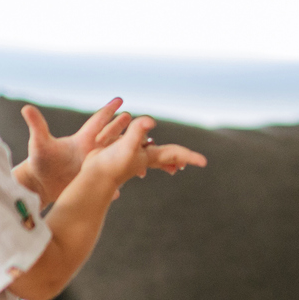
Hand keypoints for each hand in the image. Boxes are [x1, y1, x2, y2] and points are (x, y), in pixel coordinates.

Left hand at [17, 100, 134, 204]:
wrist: (39, 184)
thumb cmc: (38, 162)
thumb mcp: (39, 143)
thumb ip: (37, 126)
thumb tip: (26, 108)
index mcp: (81, 140)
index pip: (98, 121)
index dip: (108, 110)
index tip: (120, 99)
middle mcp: (88, 150)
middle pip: (109, 135)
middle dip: (121, 126)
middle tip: (133, 118)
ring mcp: (90, 164)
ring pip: (113, 155)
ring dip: (127, 150)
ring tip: (141, 147)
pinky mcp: (91, 178)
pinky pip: (109, 177)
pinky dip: (120, 177)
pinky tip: (130, 178)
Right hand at [81, 115, 207, 188]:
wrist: (94, 178)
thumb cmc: (111, 164)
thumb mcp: (126, 145)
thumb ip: (137, 132)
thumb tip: (151, 121)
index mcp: (151, 156)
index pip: (175, 154)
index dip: (189, 156)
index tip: (205, 163)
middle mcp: (145, 158)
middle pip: (167, 156)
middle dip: (178, 157)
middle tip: (190, 163)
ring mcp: (134, 158)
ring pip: (152, 154)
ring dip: (162, 156)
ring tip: (172, 163)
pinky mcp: (121, 156)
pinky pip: (135, 150)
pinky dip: (140, 148)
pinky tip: (139, 150)